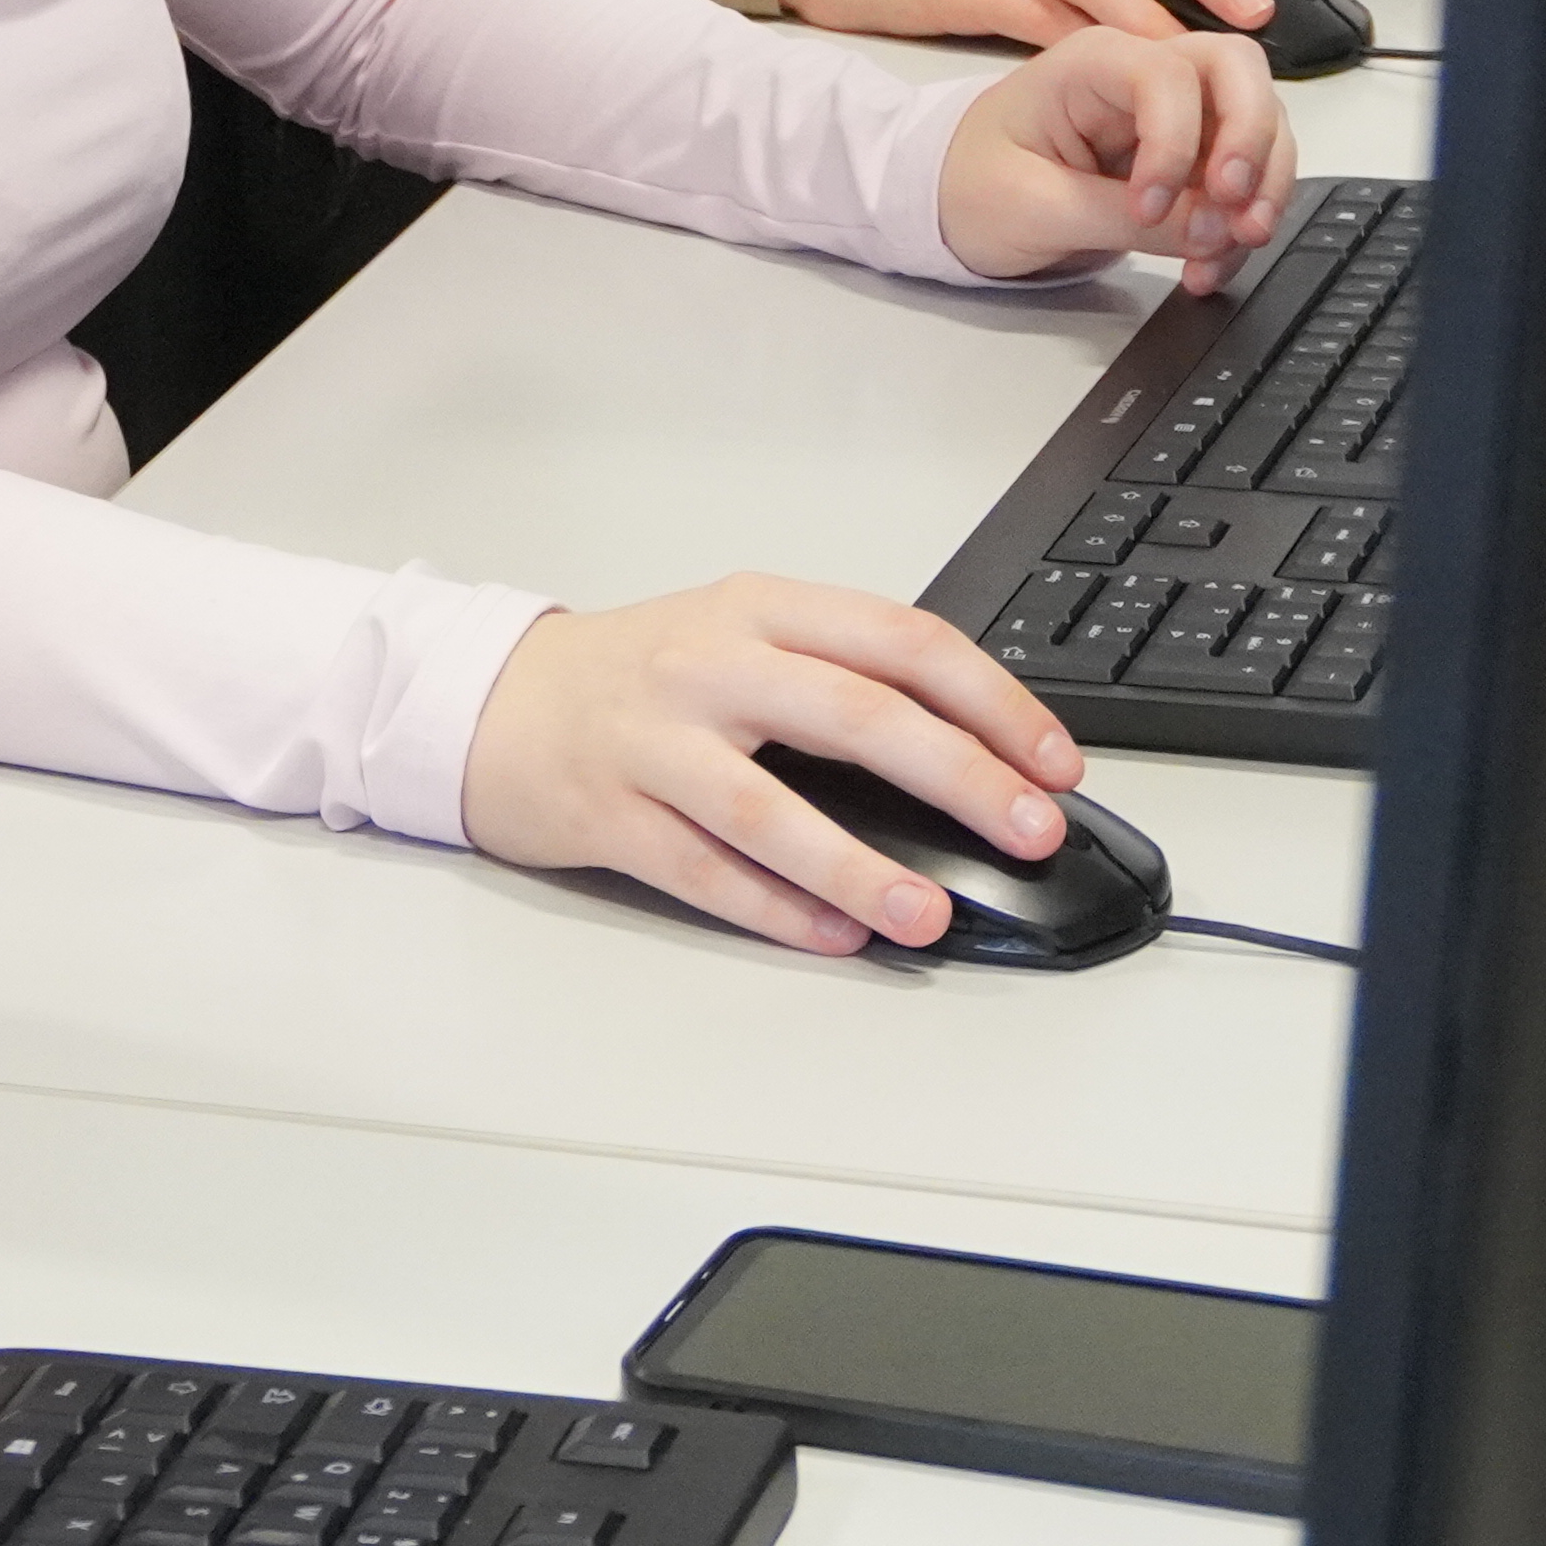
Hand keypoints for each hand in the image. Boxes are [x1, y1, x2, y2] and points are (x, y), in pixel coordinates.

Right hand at [461, 575, 1085, 952]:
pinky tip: (832, 935)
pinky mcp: (610, 813)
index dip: (991, 703)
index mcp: (760, 610)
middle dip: (960, 777)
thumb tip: (976, 762)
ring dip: (863, 869)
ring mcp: (653, 741)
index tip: (1052, 763)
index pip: (901, 641)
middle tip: (1029, 832)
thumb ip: (839, 679)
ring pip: (772, 808)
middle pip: (855, 715)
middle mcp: (709, 665)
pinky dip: (775, 909)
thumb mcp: (740, 638)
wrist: (493, 700)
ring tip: (929, 915)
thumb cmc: (637, 676)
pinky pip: (704, 871)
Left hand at [937, 27, 1290, 293]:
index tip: (1149, 208)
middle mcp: (1141, 73)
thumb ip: (1120, 219)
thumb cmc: (971, 185)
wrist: (950, 204)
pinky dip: (1239, 219)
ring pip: (1257, 123)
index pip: (1169, 74)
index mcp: (1089, 63)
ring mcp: (1172, 111)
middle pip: (1238, 73)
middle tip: (1236, 209)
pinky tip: (1210, 260)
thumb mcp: (1032, 207)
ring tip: (1227, 247)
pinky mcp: (1185, 154)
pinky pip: (1241, 174)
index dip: (1177, 142)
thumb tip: (1210, 230)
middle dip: (1253, 141)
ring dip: (1260, 188)